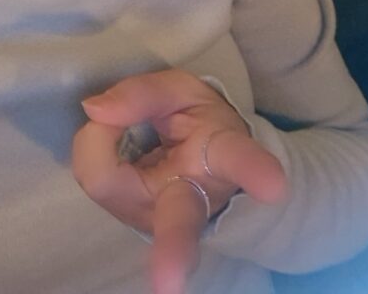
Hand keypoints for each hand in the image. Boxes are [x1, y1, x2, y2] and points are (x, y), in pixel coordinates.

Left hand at [72, 69, 286, 293]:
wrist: (202, 163)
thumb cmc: (198, 123)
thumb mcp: (179, 93)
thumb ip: (142, 95)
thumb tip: (95, 110)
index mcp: (219, 157)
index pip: (237, 160)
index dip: (254, 170)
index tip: (275, 186)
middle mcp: (192, 200)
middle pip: (180, 225)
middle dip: (174, 253)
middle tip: (167, 285)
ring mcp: (158, 220)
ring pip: (106, 182)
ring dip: (98, 142)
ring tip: (118, 119)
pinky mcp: (130, 221)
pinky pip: (95, 177)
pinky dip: (92, 147)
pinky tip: (109, 137)